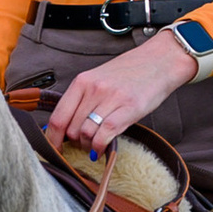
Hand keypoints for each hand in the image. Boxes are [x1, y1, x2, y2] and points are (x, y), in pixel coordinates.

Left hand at [45, 27, 199, 156]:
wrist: (160, 61)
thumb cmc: (130, 72)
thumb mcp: (99, 79)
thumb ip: (82, 99)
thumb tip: (65, 125)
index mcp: (82, 81)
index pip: (58, 116)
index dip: (52, 138)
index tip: (54, 149)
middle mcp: (94, 89)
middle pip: (71, 128)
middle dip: (73, 143)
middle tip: (80, 146)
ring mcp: (111, 99)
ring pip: (86, 133)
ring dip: (87, 146)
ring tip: (93, 147)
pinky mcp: (129, 109)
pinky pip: (105, 135)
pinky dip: (100, 147)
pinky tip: (101, 150)